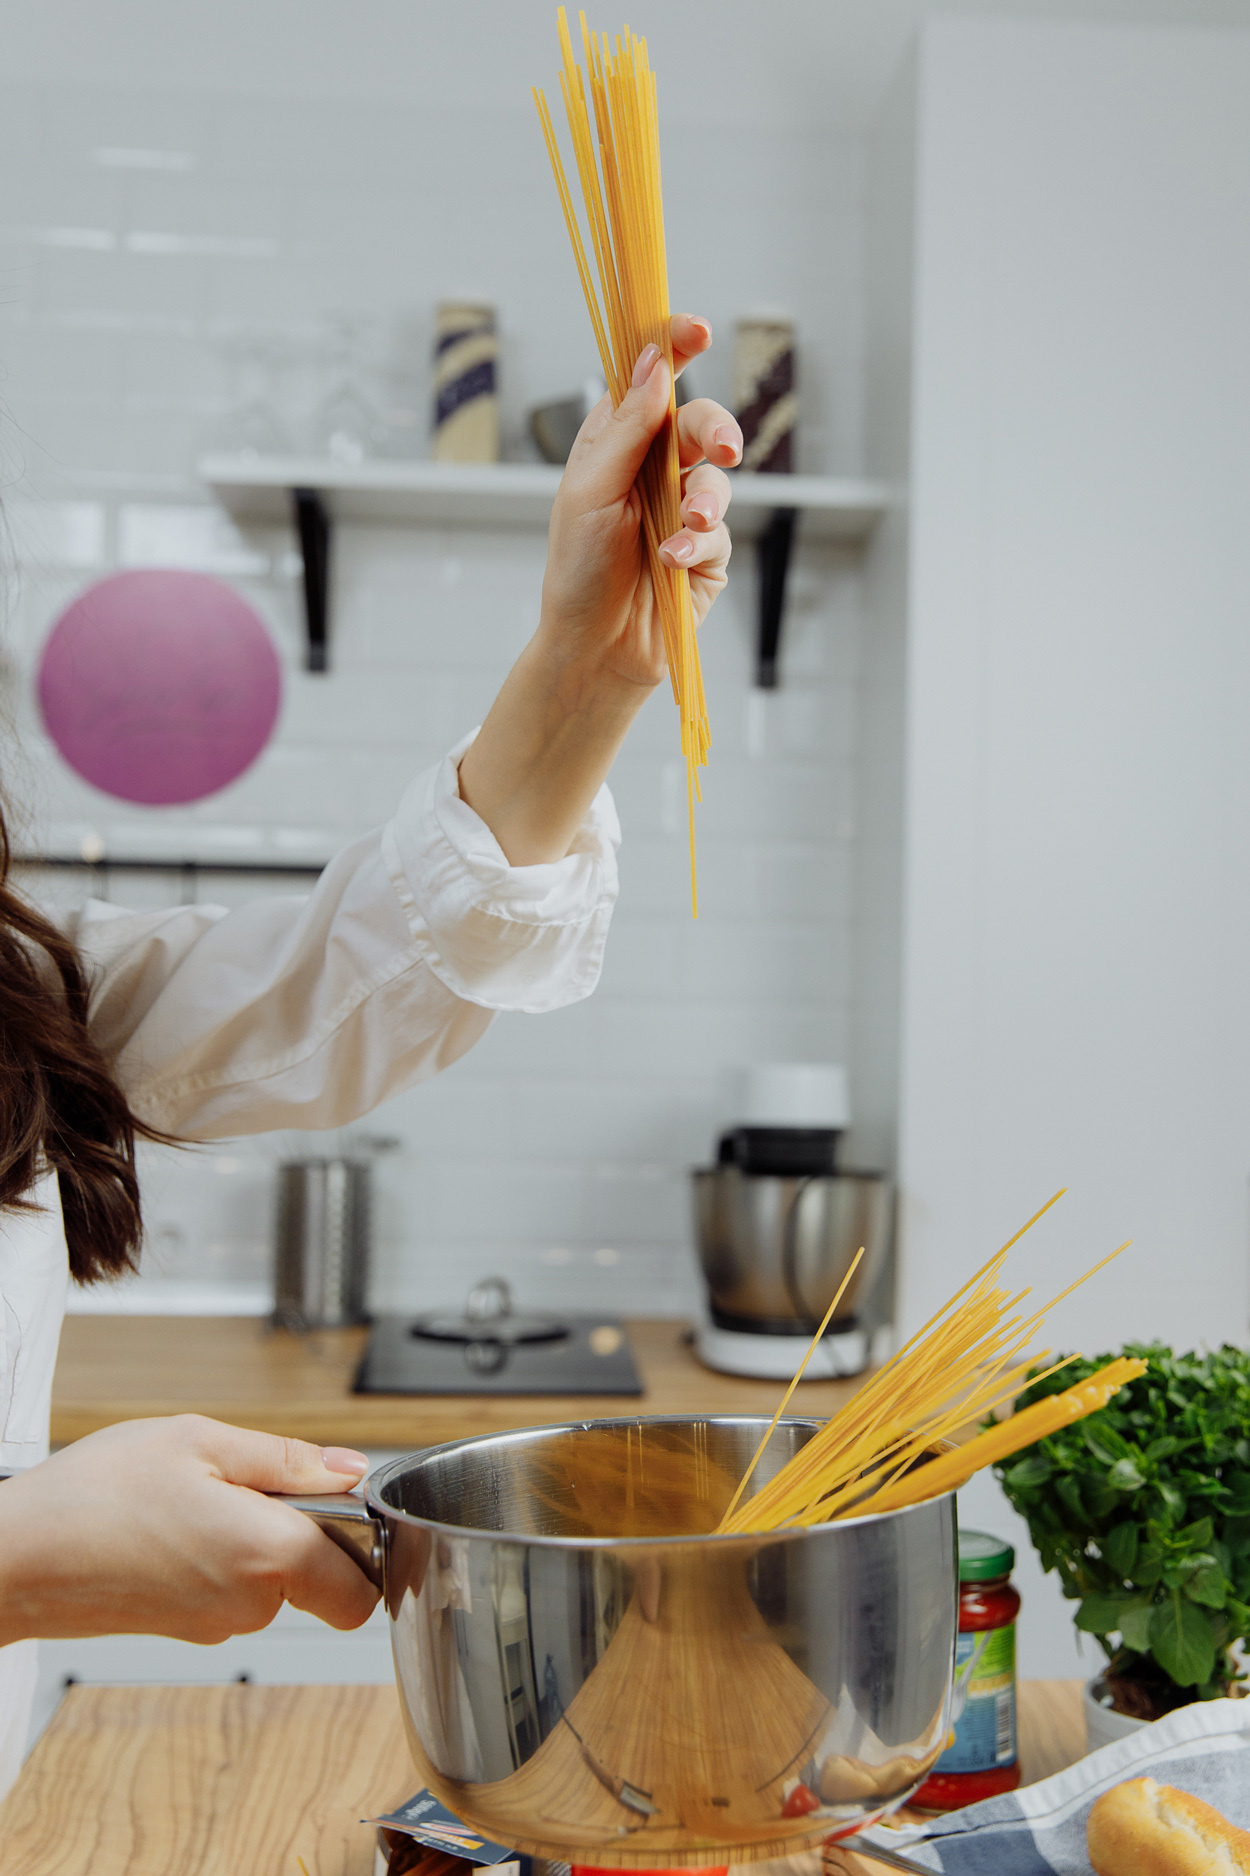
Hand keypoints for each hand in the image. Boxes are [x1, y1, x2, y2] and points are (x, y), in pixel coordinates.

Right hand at [0, 1415, 378, 1644]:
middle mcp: (248, 1604)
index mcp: (267, 1555)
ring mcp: (214, 1624)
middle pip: (322, 1579)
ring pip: (273, 1581)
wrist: (13, 1556)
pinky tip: (177, 1522)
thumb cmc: (96, 1494)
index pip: (362, 1591)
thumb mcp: (200, 1440)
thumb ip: (287, 1458)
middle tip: (253, 1484)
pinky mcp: (183, 1628)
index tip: (340, 1503)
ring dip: (258, 1538)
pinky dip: (222, 1555)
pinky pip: (232, 1589)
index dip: (366, 1545)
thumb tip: (349, 1469)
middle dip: (308, 1531)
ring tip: (200, 1495)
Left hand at [537, 313, 741, 689]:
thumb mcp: (590, 490)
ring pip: (719, 475)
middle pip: (698, 421)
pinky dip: (698, 541)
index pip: (650, 378)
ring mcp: (684, 507)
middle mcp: (653, 467)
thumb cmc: (577, 568)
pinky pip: (719, 530)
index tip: (696, 331)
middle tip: (721, 446)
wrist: (593, 647)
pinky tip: (672, 560)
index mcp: (616, 440)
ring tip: (685, 524)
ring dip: (706, 498)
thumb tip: (654, 364)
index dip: (673, 346)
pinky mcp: (707, 550)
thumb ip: (627, 428)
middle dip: (714, 428)